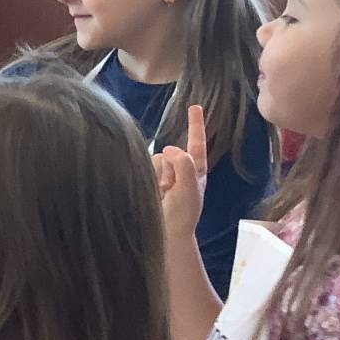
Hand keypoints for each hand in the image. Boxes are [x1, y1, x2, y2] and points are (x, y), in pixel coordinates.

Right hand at [152, 104, 207, 238]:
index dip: (195, 124)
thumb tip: (168, 148)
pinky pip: (144, 167)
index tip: (194, 106)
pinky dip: (148, 178)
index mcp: (196, 170)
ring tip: (162, 193)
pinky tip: (154, 193)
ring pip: (155, 159)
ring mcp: (162, 176)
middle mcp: (179, 170)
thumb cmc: (183, 213)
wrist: (166, 234)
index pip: (196, 142)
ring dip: (158, 174)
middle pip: (170, 152)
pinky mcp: (147, 182)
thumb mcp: (190, 187)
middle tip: (171, 188)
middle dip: (169, 165)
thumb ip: (184, 163)